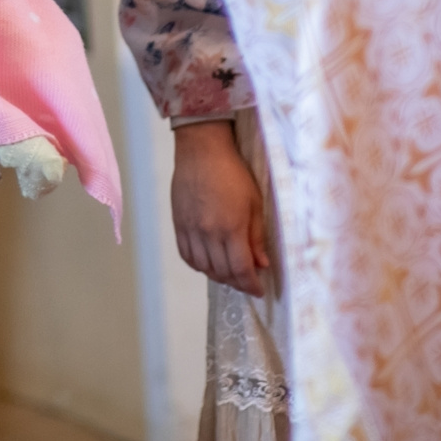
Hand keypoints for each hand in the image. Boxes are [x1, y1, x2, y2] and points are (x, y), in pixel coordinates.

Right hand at [172, 120, 272, 296]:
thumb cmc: (233, 172)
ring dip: (218, 276)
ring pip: (203, 267)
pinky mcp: (178, 223)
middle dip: (237, 282)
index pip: (241, 269)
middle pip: (222, 272)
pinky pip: (186, 255)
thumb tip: (262, 264)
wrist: (202, 150)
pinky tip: (208, 263)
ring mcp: (190, 229)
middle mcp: (208, 232)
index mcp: (231, 227)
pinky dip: (198, 265)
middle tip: (247, 282)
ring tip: (229, 274)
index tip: (259, 290)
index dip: (251, 285)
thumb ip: (257, 236)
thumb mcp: (255, 203)